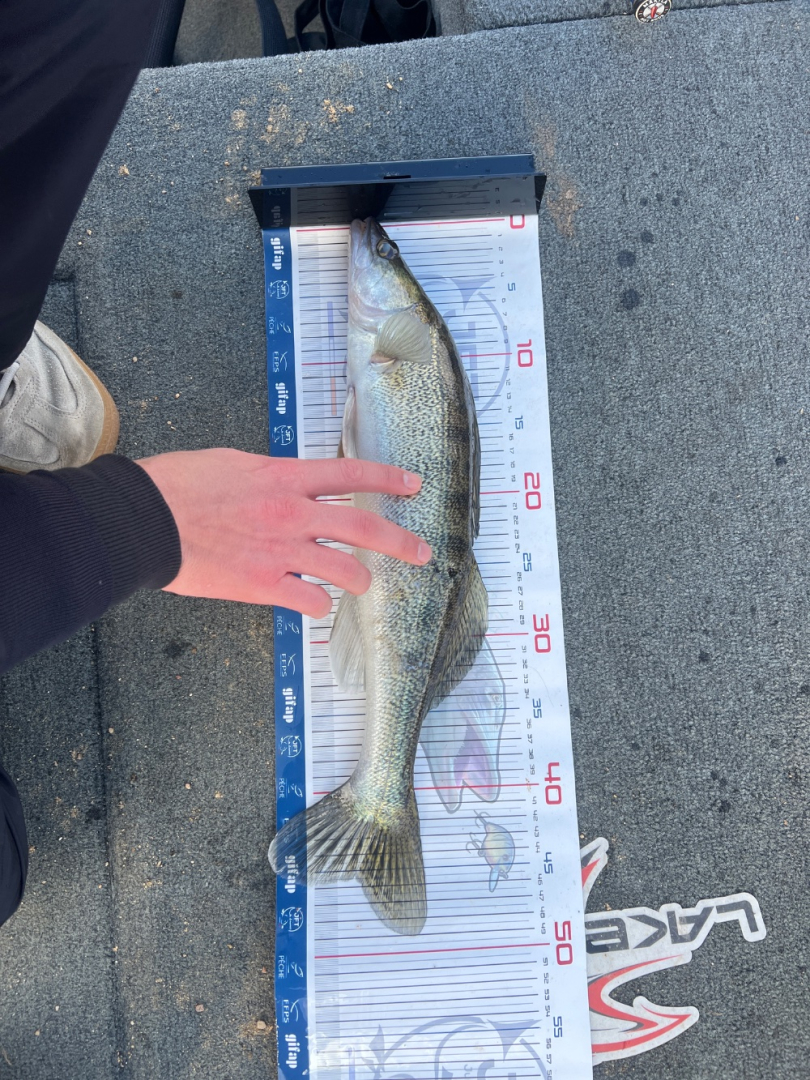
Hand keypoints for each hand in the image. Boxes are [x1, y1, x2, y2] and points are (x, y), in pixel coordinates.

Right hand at [136, 448, 430, 617]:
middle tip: (422, 552)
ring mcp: (281, 551)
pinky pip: (311, 602)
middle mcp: (292, 513)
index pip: (351, 473)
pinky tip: (313, 603)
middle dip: (400, 541)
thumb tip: (290, 485)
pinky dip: (318, 605)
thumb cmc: (179, 485)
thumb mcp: (234, 463)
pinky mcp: (263, 585)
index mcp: (284, 476)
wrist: (144, 519)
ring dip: (360, 579)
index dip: (387, 478)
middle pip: (363, 526)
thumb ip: (272, 476)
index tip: (412, 484)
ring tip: (363, 583)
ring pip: (345, 570)